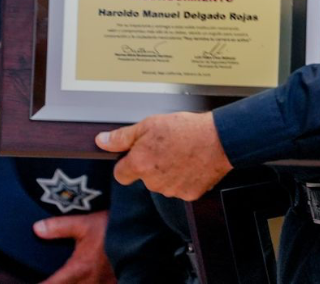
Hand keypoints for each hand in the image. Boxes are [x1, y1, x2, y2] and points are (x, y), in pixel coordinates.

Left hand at [34, 211, 115, 283]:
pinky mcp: (114, 283)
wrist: (143, 233)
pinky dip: (86, 283)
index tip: (31, 283)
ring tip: (65, 279)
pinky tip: (85, 279)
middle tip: (47, 280)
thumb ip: (59, 227)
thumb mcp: (85, 223)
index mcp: (79, 270)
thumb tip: (37, 229)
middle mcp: (90, 282)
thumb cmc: (114, 228)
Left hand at [97, 112, 231, 200]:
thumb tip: (102, 141)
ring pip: (163, 184)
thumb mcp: (148, 125)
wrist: (218, 139)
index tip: (137, 154)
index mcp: (140, 165)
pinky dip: (185, 178)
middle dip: (151, 165)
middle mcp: (153, 182)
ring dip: (168, 172)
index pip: (120, 174)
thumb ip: (122, 137)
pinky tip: (191, 163)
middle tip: (165, 147)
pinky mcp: (189, 195)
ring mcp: (172, 191)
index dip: (127, 163)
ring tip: (181, 153)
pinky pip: (181, 188)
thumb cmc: (185, 129)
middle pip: (144, 178)